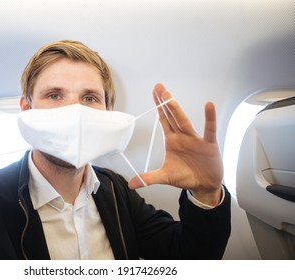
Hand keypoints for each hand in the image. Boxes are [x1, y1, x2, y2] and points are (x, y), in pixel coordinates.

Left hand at [129, 83, 222, 205]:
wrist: (204, 185)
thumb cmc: (186, 177)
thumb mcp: (165, 177)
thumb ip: (149, 178)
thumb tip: (131, 183)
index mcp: (172, 140)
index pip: (163, 120)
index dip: (158, 107)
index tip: (154, 93)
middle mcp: (182, 136)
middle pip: (171, 116)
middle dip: (165, 102)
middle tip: (159, 87)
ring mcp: (195, 139)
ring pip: (184, 121)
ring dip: (176, 108)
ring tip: (169, 95)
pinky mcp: (209, 144)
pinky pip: (209, 129)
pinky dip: (209, 118)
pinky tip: (208, 106)